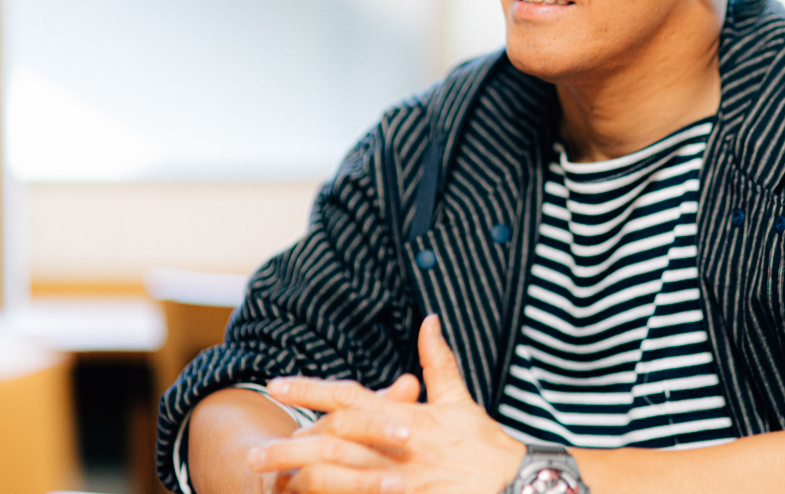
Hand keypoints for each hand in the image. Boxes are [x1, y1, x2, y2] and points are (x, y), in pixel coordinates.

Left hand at [249, 315, 524, 493]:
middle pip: (335, 444)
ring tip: (268, 482)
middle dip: (293, 448)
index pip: (351, 398)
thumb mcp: (460, 400)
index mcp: (407, 417)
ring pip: (342, 481)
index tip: (277, 384)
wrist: (516, 484)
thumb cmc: (485, 443)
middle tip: (254, 452)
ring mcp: (401, 483)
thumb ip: (437, 361)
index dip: (312, 390)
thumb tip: (428, 320)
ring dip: (302, 481)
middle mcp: (398, 448)